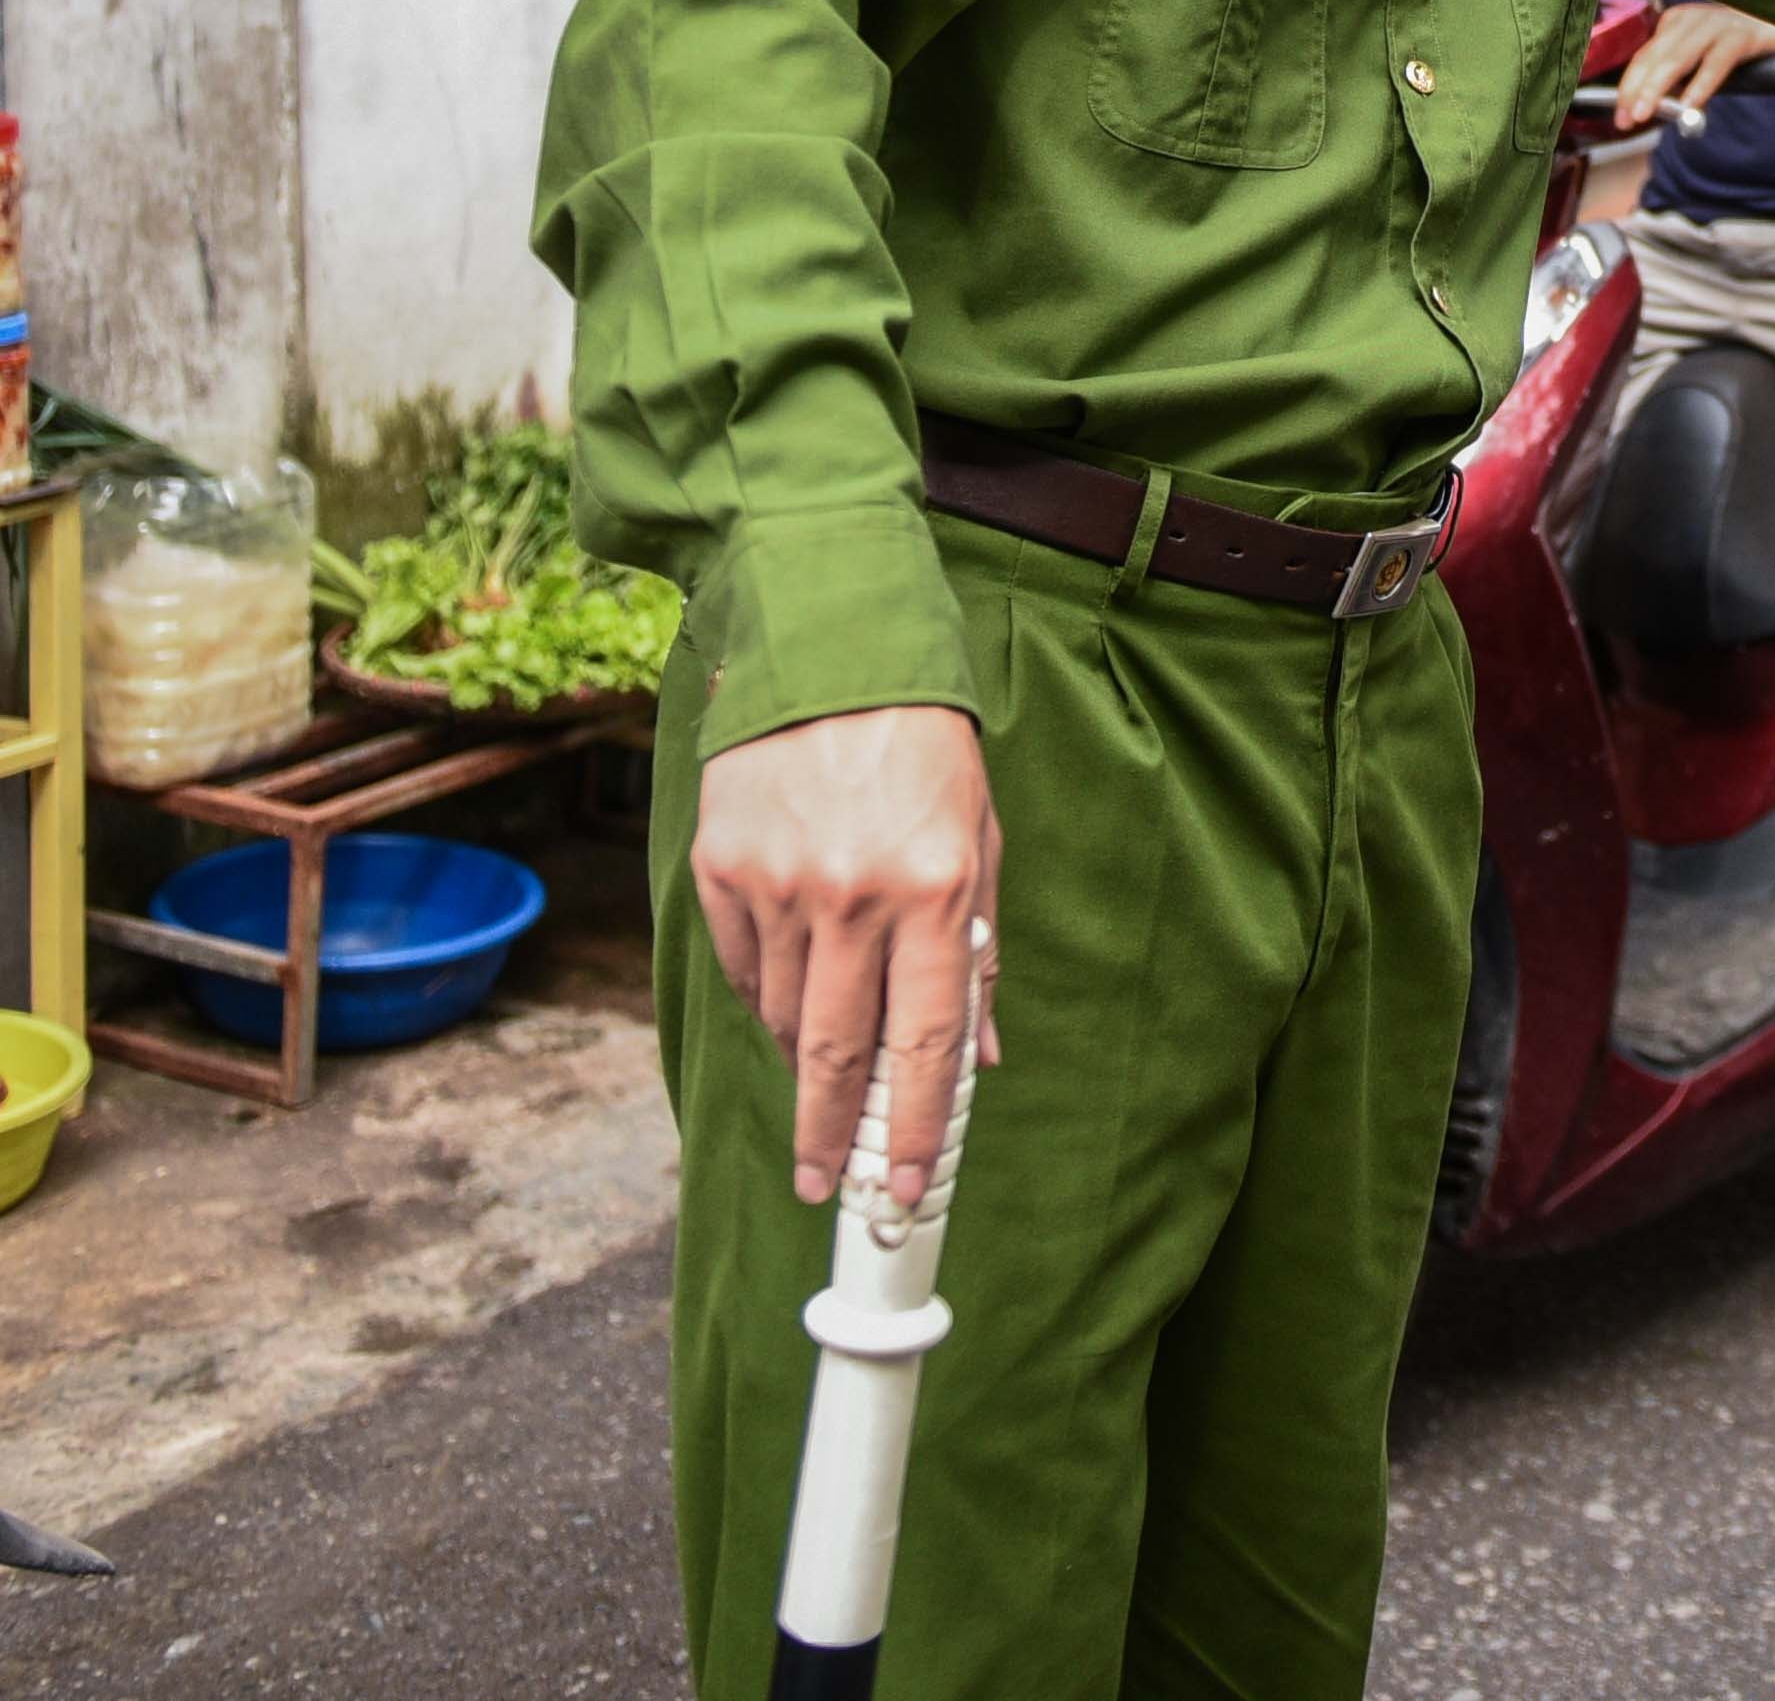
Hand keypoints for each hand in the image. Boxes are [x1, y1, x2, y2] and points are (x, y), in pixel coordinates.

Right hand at [687, 704, 999, 1210]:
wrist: (831, 660)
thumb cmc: (923, 756)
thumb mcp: (976, 845)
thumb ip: (974, 956)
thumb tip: (980, 1057)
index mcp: (933, 892)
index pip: (927, 1042)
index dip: (920, 1127)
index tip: (909, 1185)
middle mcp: (852, 897)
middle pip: (836, 1054)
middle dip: (833, 1135)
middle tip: (828, 1188)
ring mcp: (777, 886)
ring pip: (785, 1018)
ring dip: (805, 1062)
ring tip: (821, 1080)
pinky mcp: (721, 869)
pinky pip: (743, 969)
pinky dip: (767, 997)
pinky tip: (787, 998)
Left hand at [1610, 0, 1774, 129]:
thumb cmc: (1748, 51)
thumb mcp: (1706, 62)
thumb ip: (1682, 80)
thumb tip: (1651, 108)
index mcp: (1679, 22)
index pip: (1644, 56)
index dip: (1629, 86)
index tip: (1620, 115)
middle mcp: (1694, 18)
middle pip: (1655, 56)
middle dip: (1637, 90)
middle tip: (1627, 119)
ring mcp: (1720, 23)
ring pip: (1678, 58)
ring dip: (1658, 89)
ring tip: (1645, 114)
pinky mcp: (1746, 33)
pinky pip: (1718, 61)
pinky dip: (1701, 85)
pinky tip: (1690, 105)